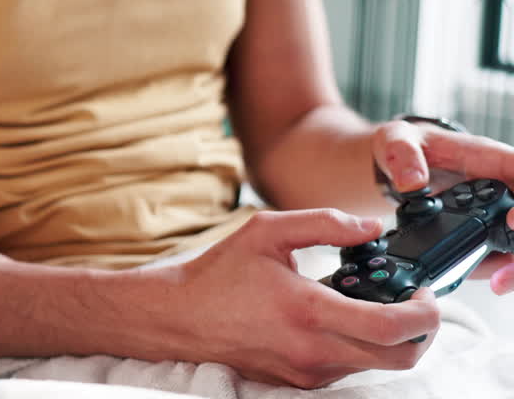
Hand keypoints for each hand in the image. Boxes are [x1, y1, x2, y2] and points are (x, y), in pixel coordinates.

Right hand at [155, 210, 439, 387]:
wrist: (179, 316)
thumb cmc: (219, 273)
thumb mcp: (267, 231)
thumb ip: (324, 223)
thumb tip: (371, 227)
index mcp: (308, 310)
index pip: (392, 327)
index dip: (425, 312)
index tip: (424, 292)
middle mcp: (312, 350)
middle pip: (399, 358)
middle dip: (421, 331)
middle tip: (414, 302)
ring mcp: (307, 372)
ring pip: (375, 365)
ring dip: (386, 338)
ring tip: (368, 304)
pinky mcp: (298, 382)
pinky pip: (347, 368)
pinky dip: (357, 345)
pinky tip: (336, 318)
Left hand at [371, 120, 513, 292]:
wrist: (397, 163)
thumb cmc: (404, 145)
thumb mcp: (396, 140)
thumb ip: (402, 155)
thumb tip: (412, 183)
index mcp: (489, 158)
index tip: (511, 223)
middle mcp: (501, 184)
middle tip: (503, 274)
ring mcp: (497, 209)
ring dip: (511, 264)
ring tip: (496, 283)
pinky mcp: (487, 227)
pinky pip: (502, 251)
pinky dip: (498, 267)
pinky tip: (486, 279)